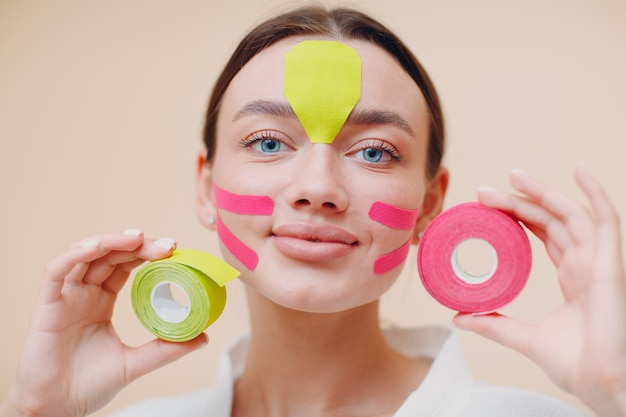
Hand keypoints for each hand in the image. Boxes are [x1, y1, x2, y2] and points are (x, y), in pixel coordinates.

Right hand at [0, 231, 207, 416]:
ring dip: (111, 241)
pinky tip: (97, 247)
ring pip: (84, 255)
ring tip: (139, 238)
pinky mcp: (45, 306)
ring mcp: (64, 297)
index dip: (147, 254)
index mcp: (101, 301)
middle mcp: (83, 293)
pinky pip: (56, 272)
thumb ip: (165, 349)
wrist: (56, 409)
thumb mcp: (135, 363)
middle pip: (110, 256)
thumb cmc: (89, 385)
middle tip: (167, 245)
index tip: (173, 249)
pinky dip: (75, 255)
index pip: (125, 266)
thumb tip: (203, 337)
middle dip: (138, 245)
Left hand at [453, 164, 625, 415]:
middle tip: (486, 191)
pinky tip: (579, 169)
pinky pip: (606, 221)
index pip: (544, 233)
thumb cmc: (575, 364)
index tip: (486, 205)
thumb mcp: (523, 337)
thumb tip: (458, 317)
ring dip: (543, 192)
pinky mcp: (609, 265)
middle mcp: (586, 263)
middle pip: (551, 219)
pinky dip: (595, 192)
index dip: (518, 215)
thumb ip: (493, 324)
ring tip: (514, 175)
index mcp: (572, 276)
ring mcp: (599, 262)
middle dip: (519, 200)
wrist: (600, 384)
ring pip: (570, 214)